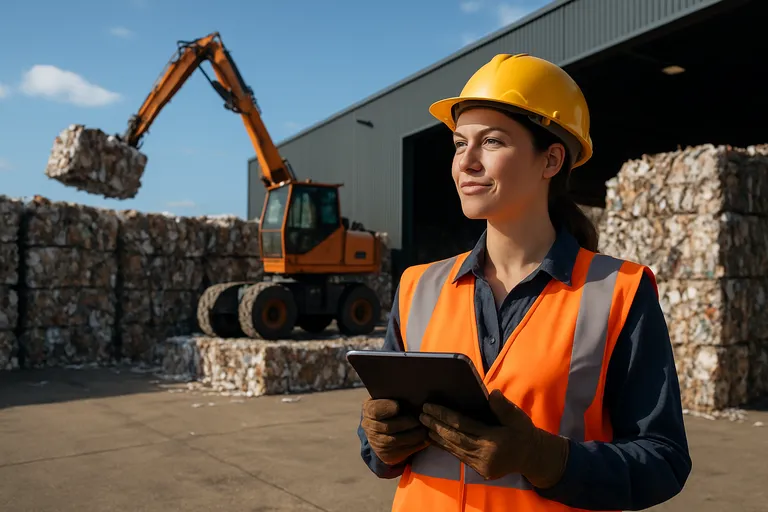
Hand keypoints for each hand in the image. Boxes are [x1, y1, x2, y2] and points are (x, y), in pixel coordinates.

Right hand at [361, 398, 429, 465]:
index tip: (397, 406)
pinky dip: (416, 445)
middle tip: (420, 418)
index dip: (387, 408)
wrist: (379, 430)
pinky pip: (403, 451)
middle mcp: (370, 427)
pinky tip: (425, 439)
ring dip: (414, 435)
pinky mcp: (387, 454)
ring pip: (397, 440)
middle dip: (407, 423)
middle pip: (389, 427)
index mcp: (369, 410)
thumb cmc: (388, 409)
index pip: (375, 410)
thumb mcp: (384, 399)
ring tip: (425, 429)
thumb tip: (410, 388)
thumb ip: (392, 395)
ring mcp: (378, 442)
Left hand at [419, 389, 569, 487]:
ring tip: (424, 424)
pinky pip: (458, 456)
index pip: (464, 425)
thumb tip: (492, 393)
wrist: (532, 457)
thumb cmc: (524, 433)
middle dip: (436, 425)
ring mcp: (481, 465)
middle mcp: (486, 455)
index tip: (430, 406)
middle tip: (421, 414)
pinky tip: (435, 438)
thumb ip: (504, 407)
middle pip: (455, 438)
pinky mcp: (479, 470)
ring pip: (455, 449)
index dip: (445, 415)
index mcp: (495, 440)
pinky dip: (445, 446)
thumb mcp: (518, 417)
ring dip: (437, 436)